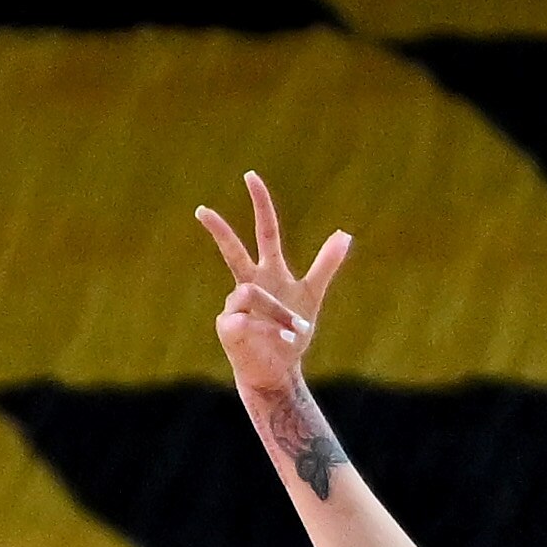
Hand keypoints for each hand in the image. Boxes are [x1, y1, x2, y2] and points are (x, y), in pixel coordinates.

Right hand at [197, 172, 350, 402]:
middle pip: (231, 250)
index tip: (250, 176)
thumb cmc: (291, 335)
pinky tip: (284, 341)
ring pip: (253, 294)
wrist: (279, 371)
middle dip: (217, 230)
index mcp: (268, 271)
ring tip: (296, 332)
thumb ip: (326, 264)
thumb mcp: (312, 295)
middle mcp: (247, 283)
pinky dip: (271, 330)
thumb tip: (345, 233)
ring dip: (279, 313)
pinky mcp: (228, 327)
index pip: (264, 230)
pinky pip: (250, 321)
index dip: (260, 203)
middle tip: (201, 210)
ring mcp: (234, 305)